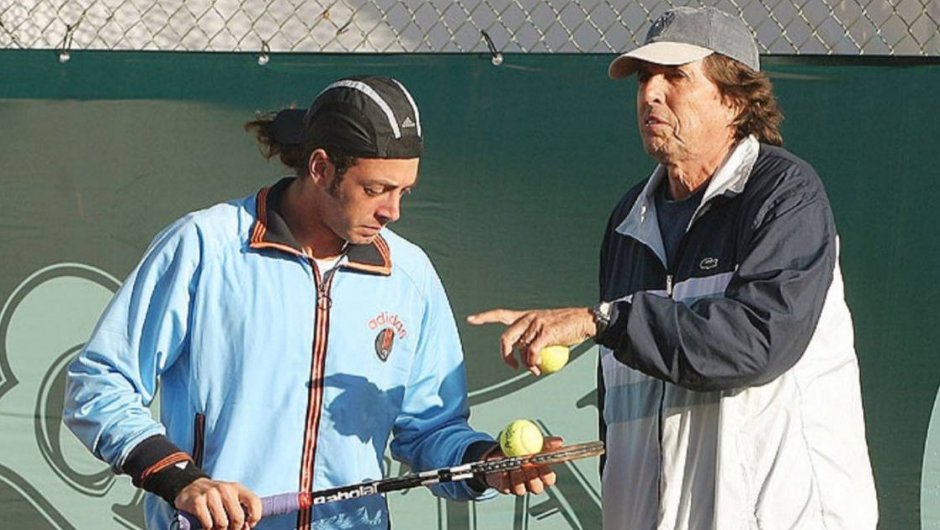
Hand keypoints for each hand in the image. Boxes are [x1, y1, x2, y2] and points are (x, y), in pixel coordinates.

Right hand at [174, 477, 261, 529]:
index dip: (255, 516)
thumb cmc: (215, 498)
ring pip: (222, 524)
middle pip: (238, 518)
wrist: (189, 487)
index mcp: (237, 488)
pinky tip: (206, 526)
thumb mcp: (231, 498)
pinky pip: (208, 524)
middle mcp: (225, 489)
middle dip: (235, 529)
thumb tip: (246, 527)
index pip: (254, 501)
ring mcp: (210, 494)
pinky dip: (208, 529)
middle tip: (229, 529)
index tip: (249, 524)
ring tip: (216, 528)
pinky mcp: (197, 501)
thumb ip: (240, 510)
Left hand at [467, 308, 594, 374]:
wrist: (584, 321)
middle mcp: (528, 317)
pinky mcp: (545, 332)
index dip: (484, 317)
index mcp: (526, 315)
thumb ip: (532, 340)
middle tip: (513, 366)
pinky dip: (534, 363)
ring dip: (527, 365)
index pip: (501, 314)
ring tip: (536, 369)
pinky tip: (539, 366)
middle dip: (505, 355)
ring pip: (521, 349)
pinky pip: (532, 353)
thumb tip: (526, 359)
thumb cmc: (566, 327)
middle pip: (505, 338)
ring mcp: (536, 324)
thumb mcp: (545, 330)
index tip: (470, 319)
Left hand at [484, 437, 563, 494]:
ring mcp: (520, 488)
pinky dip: (504, 477)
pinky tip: (502, 468)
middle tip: (526, 465)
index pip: (549, 479)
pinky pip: (506, 487)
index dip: (546, 474)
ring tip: (513, 464)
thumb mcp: (534, 443)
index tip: (540, 463)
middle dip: (531, 477)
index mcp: (542, 474)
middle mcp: (532, 484)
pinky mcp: (506, 490)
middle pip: (537, 488)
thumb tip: (559, 441)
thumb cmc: (521, 448)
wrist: (499, 452)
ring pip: (521, 489)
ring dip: (517, 476)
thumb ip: (546, 443)